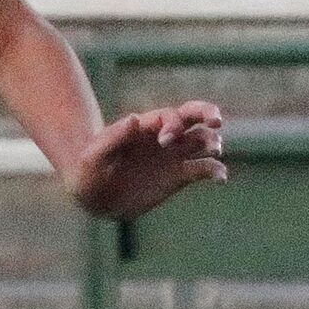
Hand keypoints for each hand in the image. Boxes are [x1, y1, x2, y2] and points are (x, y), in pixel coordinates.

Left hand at [69, 100, 226, 219]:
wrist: (93, 195)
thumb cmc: (88, 170)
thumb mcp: (94, 155)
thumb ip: (113, 137)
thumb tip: (135, 118)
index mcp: (145, 127)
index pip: (169, 116)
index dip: (173, 124)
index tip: (165, 141)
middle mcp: (164, 136)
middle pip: (194, 116)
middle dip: (208, 113)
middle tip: (216, 121)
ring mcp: (173, 155)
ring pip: (203, 140)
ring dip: (213, 142)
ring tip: (214, 151)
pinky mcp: (179, 176)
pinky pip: (204, 169)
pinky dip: (216, 171)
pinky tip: (220, 179)